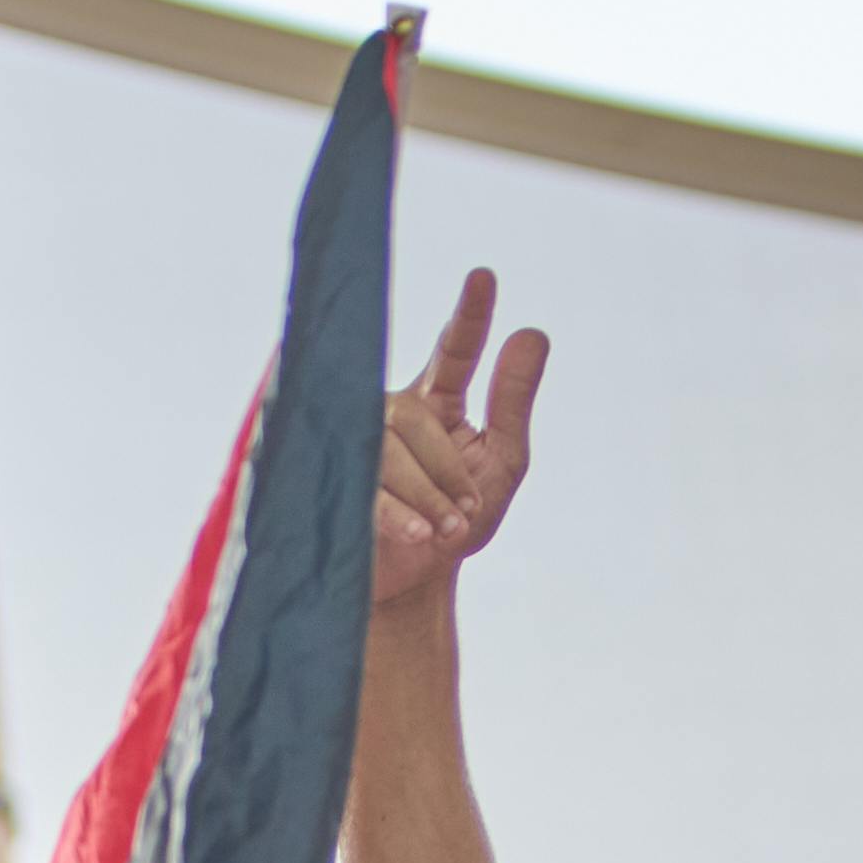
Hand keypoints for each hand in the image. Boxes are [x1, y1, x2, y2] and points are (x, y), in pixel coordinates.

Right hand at [372, 270, 544, 613]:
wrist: (412, 586)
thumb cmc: (456, 521)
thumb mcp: (501, 463)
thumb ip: (512, 402)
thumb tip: (533, 333)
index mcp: (434, 400)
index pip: (454, 350)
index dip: (469, 316)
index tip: (484, 277)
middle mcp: (389, 411)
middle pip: (414, 417)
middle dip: (447, 468)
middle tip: (469, 509)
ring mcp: (354, 443)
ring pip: (386, 449)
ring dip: (428, 493)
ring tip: (448, 529)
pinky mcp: (329, 480)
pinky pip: (364, 486)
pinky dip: (399, 512)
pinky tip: (421, 533)